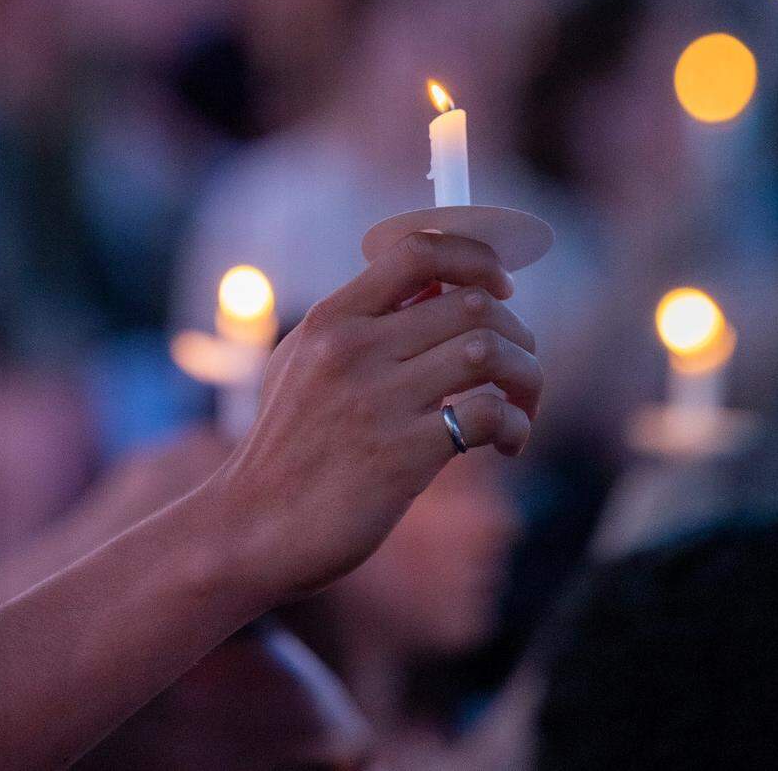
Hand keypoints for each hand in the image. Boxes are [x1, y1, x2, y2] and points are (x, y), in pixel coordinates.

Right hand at [213, 230, 540, 602]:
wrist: (252, 526)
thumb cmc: (287, 445)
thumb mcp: (302, 363)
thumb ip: (362, 323)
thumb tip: (442, 289)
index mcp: (331, 318)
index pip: (419, 252)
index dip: (475, 258)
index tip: (499, 286)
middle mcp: (354, 349)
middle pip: (472, 303)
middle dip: (514, 332)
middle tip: (515, 368)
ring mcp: (379, 401)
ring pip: (490, 351)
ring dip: (525, 376)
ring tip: (518, 407)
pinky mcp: (403, 456)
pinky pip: (489, 414)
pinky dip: (514, 425)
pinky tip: (504, 444)